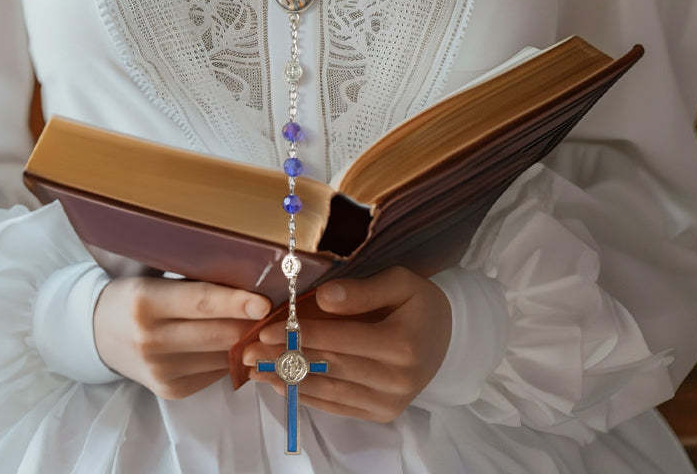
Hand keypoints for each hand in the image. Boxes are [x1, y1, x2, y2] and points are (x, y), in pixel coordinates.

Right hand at [93, 275, 270, 399]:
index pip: (199, 302)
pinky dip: (229, 356)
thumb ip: (196, 283)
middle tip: (279, 308)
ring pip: (222, 356)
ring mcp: (161, 371)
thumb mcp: (157, 279)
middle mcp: (151, 340)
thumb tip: (250, 283)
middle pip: (218, 334)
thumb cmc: (138, 296)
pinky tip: (234, 341)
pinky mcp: (171, 390)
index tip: (264, 302)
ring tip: (263, 323)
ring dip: (247, 341)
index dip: (235, 302)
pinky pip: (215, 372)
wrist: (99, 333)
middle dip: (253, 323)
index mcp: (146, 302)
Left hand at [243, 266, 450, 422]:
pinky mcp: (382, 414)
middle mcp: (396, 379)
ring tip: (254, 370)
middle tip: (247, 352)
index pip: (339, 339)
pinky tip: (281, 386)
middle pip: (328, 367)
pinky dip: (307, 397)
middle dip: (282, 359)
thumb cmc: (419, 302)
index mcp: (401, 343)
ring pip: (328, 391)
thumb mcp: (400, 282)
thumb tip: (322, 298)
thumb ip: (362, 290)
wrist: (449, 338)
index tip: (265, 329)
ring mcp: (390, 402)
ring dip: (287, 382)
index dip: (300, 335)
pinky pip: (338, 407)